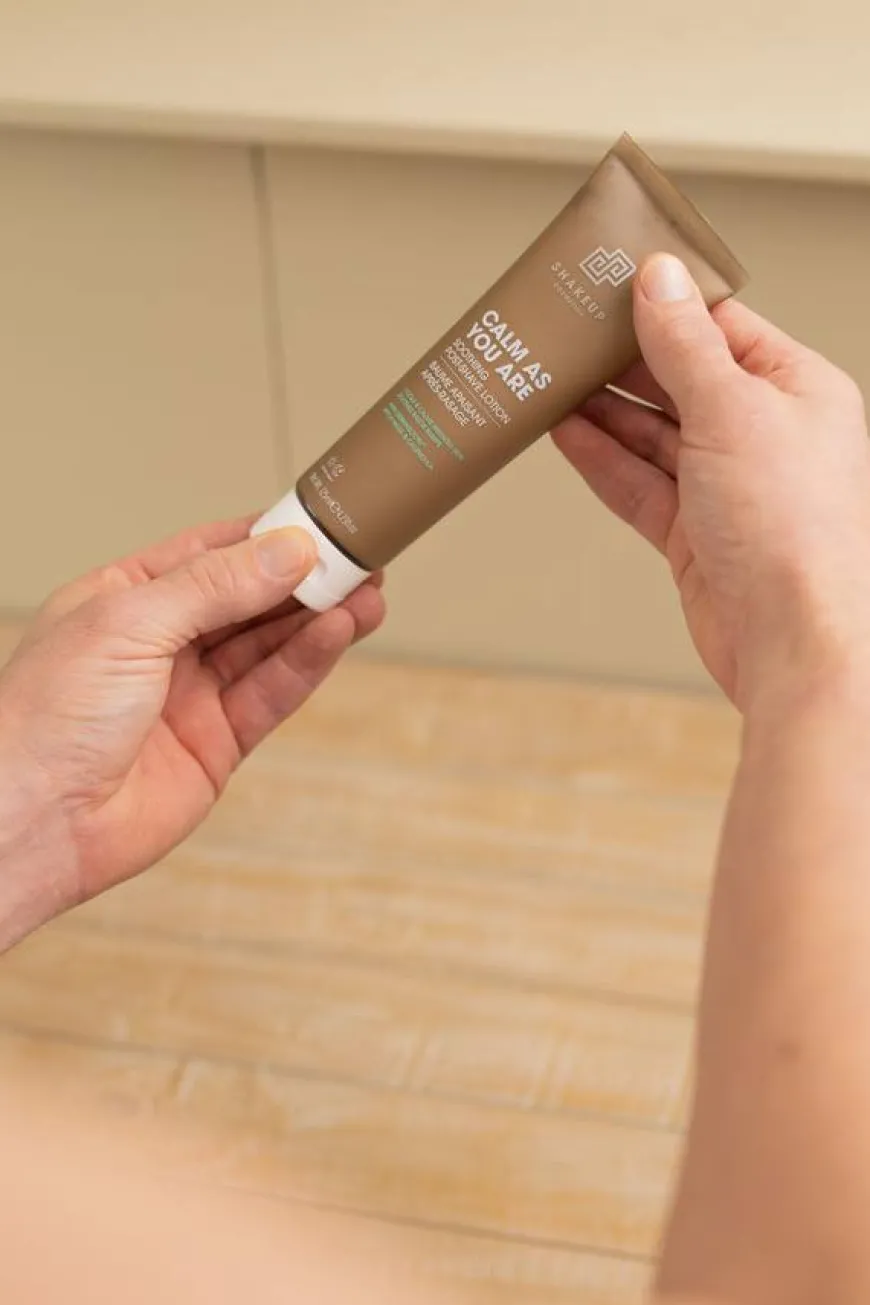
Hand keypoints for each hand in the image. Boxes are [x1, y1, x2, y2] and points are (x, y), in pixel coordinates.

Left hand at [0, 517, 383, 943]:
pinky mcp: (217, 743)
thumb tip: (286, 551)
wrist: (33, 821)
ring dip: (318, 618)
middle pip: (248, 599)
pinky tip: (338, 632)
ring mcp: (190, 694)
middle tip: (360, 557)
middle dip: (304, 577)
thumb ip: (216, 587)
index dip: (266, 536)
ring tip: (367, 592)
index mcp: (123, 599)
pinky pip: (271, 693)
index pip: (209, 553)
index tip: (320, 519)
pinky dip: (307, 663)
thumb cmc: (45, 718)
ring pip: (268, 645)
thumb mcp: (130, 623)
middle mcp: (160, 643)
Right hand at [553, 253, 869, 709]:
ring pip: (653, 435)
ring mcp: (727, 487)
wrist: (791, 637)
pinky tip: (566, 432)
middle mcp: (766, 434)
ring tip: (552, 379)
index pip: (721, 327)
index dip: (664, 304)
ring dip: (602, 410)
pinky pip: (639, 483)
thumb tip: (659, 279)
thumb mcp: (731, 409)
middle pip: (681, 380)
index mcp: (797, 388)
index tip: (612, 283)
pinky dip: (601, 459)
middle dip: (623, 361)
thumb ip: (685, 344)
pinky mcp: (695, 533)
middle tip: (568, 332)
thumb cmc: (793, 530)